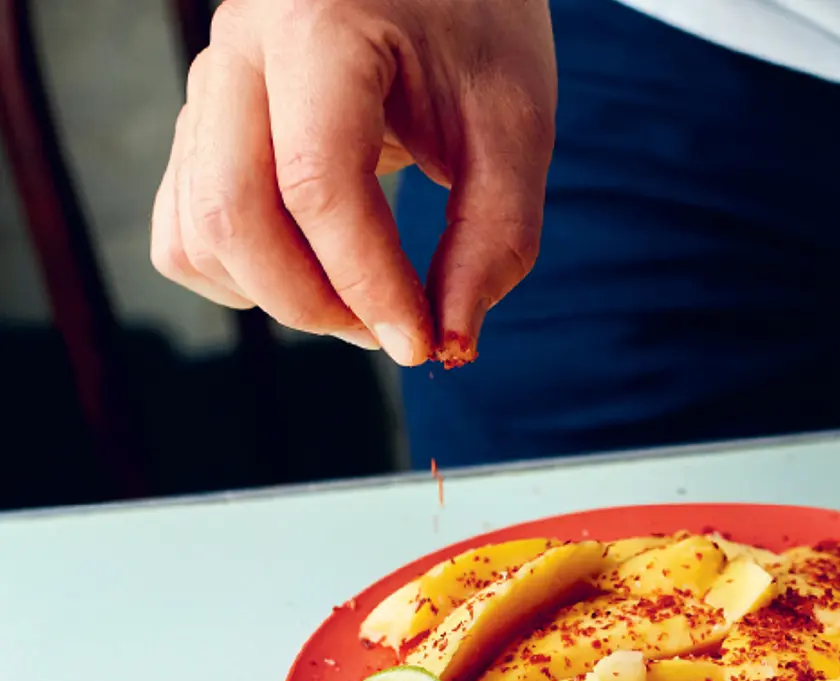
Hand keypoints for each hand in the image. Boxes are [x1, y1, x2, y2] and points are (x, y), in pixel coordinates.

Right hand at [151, 0, 556, 365]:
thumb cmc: (479, 29)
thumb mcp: (513, 124)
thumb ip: (494, 238)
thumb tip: (450, 346)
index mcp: (316, 21)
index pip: (318, 184)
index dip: (370, 286)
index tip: (424, 344)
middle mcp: (239, 46)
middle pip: (234, 217)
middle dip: (318, 306)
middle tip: (395, 329)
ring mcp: (210, 86)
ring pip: (200, 234)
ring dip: (283, 297)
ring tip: (366, 296)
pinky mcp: (204, 126)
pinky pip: (184, 232)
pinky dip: (243, 278)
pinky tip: (315, 271)